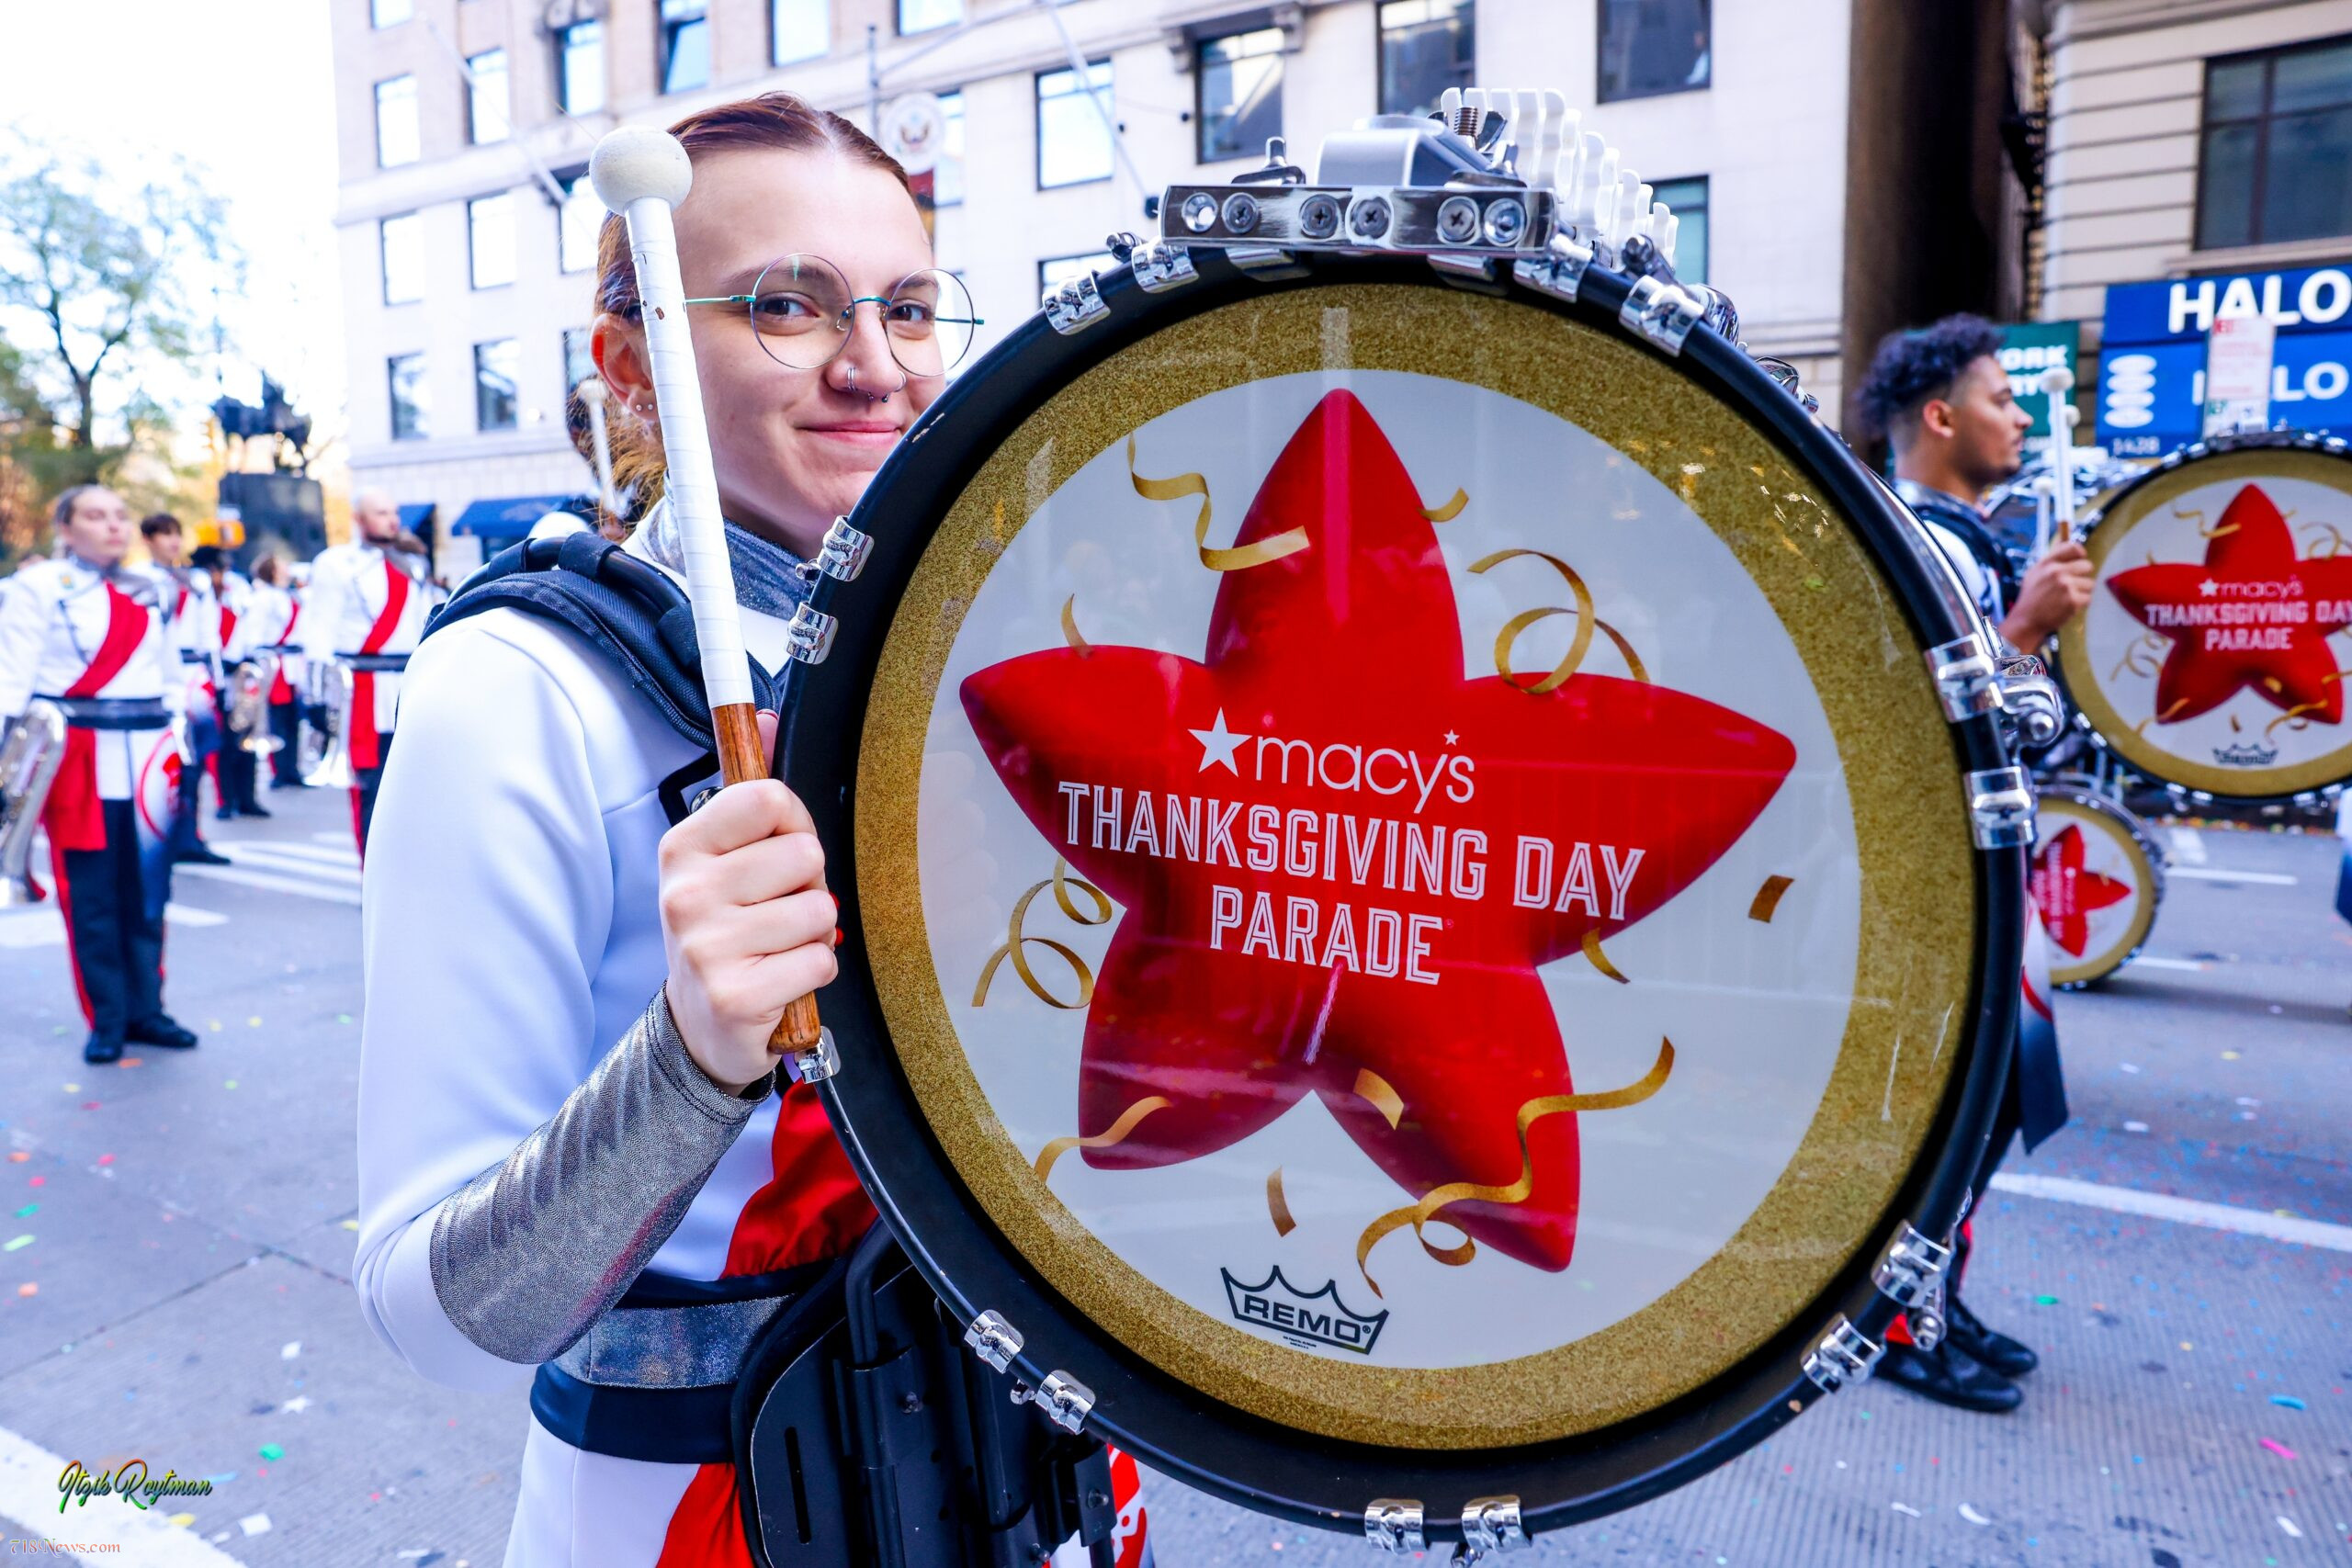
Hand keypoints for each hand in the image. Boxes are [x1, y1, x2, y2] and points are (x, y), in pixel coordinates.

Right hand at [657, 714, 834, 1094]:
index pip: (769, 798)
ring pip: (820, 909)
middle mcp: (687, 893)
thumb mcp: (725, 860)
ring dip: (814, 933)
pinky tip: (782, 980)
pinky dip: (814, 973)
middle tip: (779, 911)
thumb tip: (766, 716)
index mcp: (683, 848)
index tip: (780, 848)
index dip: (795, 822)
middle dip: (810, 884)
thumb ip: (750, 792)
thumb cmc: (724, 932)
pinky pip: (821, 960)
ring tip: (779, 947)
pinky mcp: (737, 996)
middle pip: (805, 854)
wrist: (700, 1027)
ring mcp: (707, 947)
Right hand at [2000, 539, 2094, 650]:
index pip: (2072, 548)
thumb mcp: (2035, 572)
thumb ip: (2051, 558)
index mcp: (2047, 563)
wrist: (2026, 620)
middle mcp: (2056, 572)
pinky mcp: (2073, 600)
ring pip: (2090, 583)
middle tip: (2072, 585)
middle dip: (2082, 575)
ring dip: (2082, 591)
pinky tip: (2067, 606)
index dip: (2080, 553)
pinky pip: (2088, 598)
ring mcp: (2066, 586)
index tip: (2080, 559)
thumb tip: (2064, 538)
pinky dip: (2080, 604)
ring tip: (2066, 597)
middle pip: (2087, 565)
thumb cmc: (2031, 597)